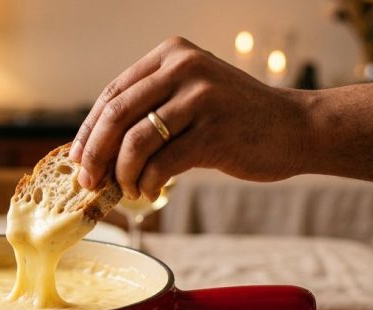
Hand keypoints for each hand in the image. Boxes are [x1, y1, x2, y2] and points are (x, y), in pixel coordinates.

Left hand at [70, 37, 310, 199]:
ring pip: (135, 142)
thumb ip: (150, 109)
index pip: (113, 94)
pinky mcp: (214, 132)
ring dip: (122, 174)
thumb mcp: (190, 96)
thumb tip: (95, 150)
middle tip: (88, 182)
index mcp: (171, 54)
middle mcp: (184, 68)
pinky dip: (147, 183)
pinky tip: (148, 192)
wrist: (296, 128)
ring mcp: (200, 97)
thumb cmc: (235, 120)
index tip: (76, 159)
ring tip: (125, 190)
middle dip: (94, 155)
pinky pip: (162, 164)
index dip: (87, 132)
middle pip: (116, 116)